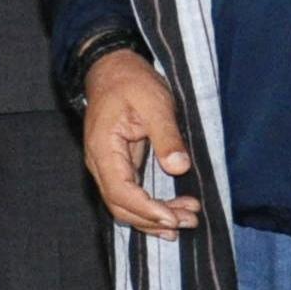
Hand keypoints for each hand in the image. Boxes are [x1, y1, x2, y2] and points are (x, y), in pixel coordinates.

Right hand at [80, 49, 199, 235]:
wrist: (113, 69)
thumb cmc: (131, 82)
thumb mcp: (154, 103)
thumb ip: (165, 135)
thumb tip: (179, 167)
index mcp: (103, 149)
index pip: (120, 192)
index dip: (147, 210)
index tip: (173, 217)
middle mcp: (101, 164)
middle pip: (122, 206)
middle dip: (154, 219)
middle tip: (189, 220)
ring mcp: (108, 167)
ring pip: (126, 206)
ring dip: (154, 218)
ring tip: (187, 220)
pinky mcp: (120, 166)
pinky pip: (131, 196)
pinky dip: (151, 208)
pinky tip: (171, 215)